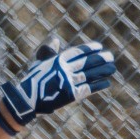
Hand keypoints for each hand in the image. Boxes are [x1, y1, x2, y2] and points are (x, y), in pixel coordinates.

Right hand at [0, 41, 116, 126]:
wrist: (27, 100)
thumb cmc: (33, 80)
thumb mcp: (39, 62)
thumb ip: (49, 50)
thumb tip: (55, 38)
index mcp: (57, 60)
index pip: (77, 52)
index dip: (89, 49)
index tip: (99, 46)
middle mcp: (64, 70)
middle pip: (87, 62)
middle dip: (100, 59)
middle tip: (111, 56)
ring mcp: (68, 82)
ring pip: (90, 74)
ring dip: (102, 71)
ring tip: (112, 68)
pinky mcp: (71, 95)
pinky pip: (88, 88)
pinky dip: (98, 85)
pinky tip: (107, 82)